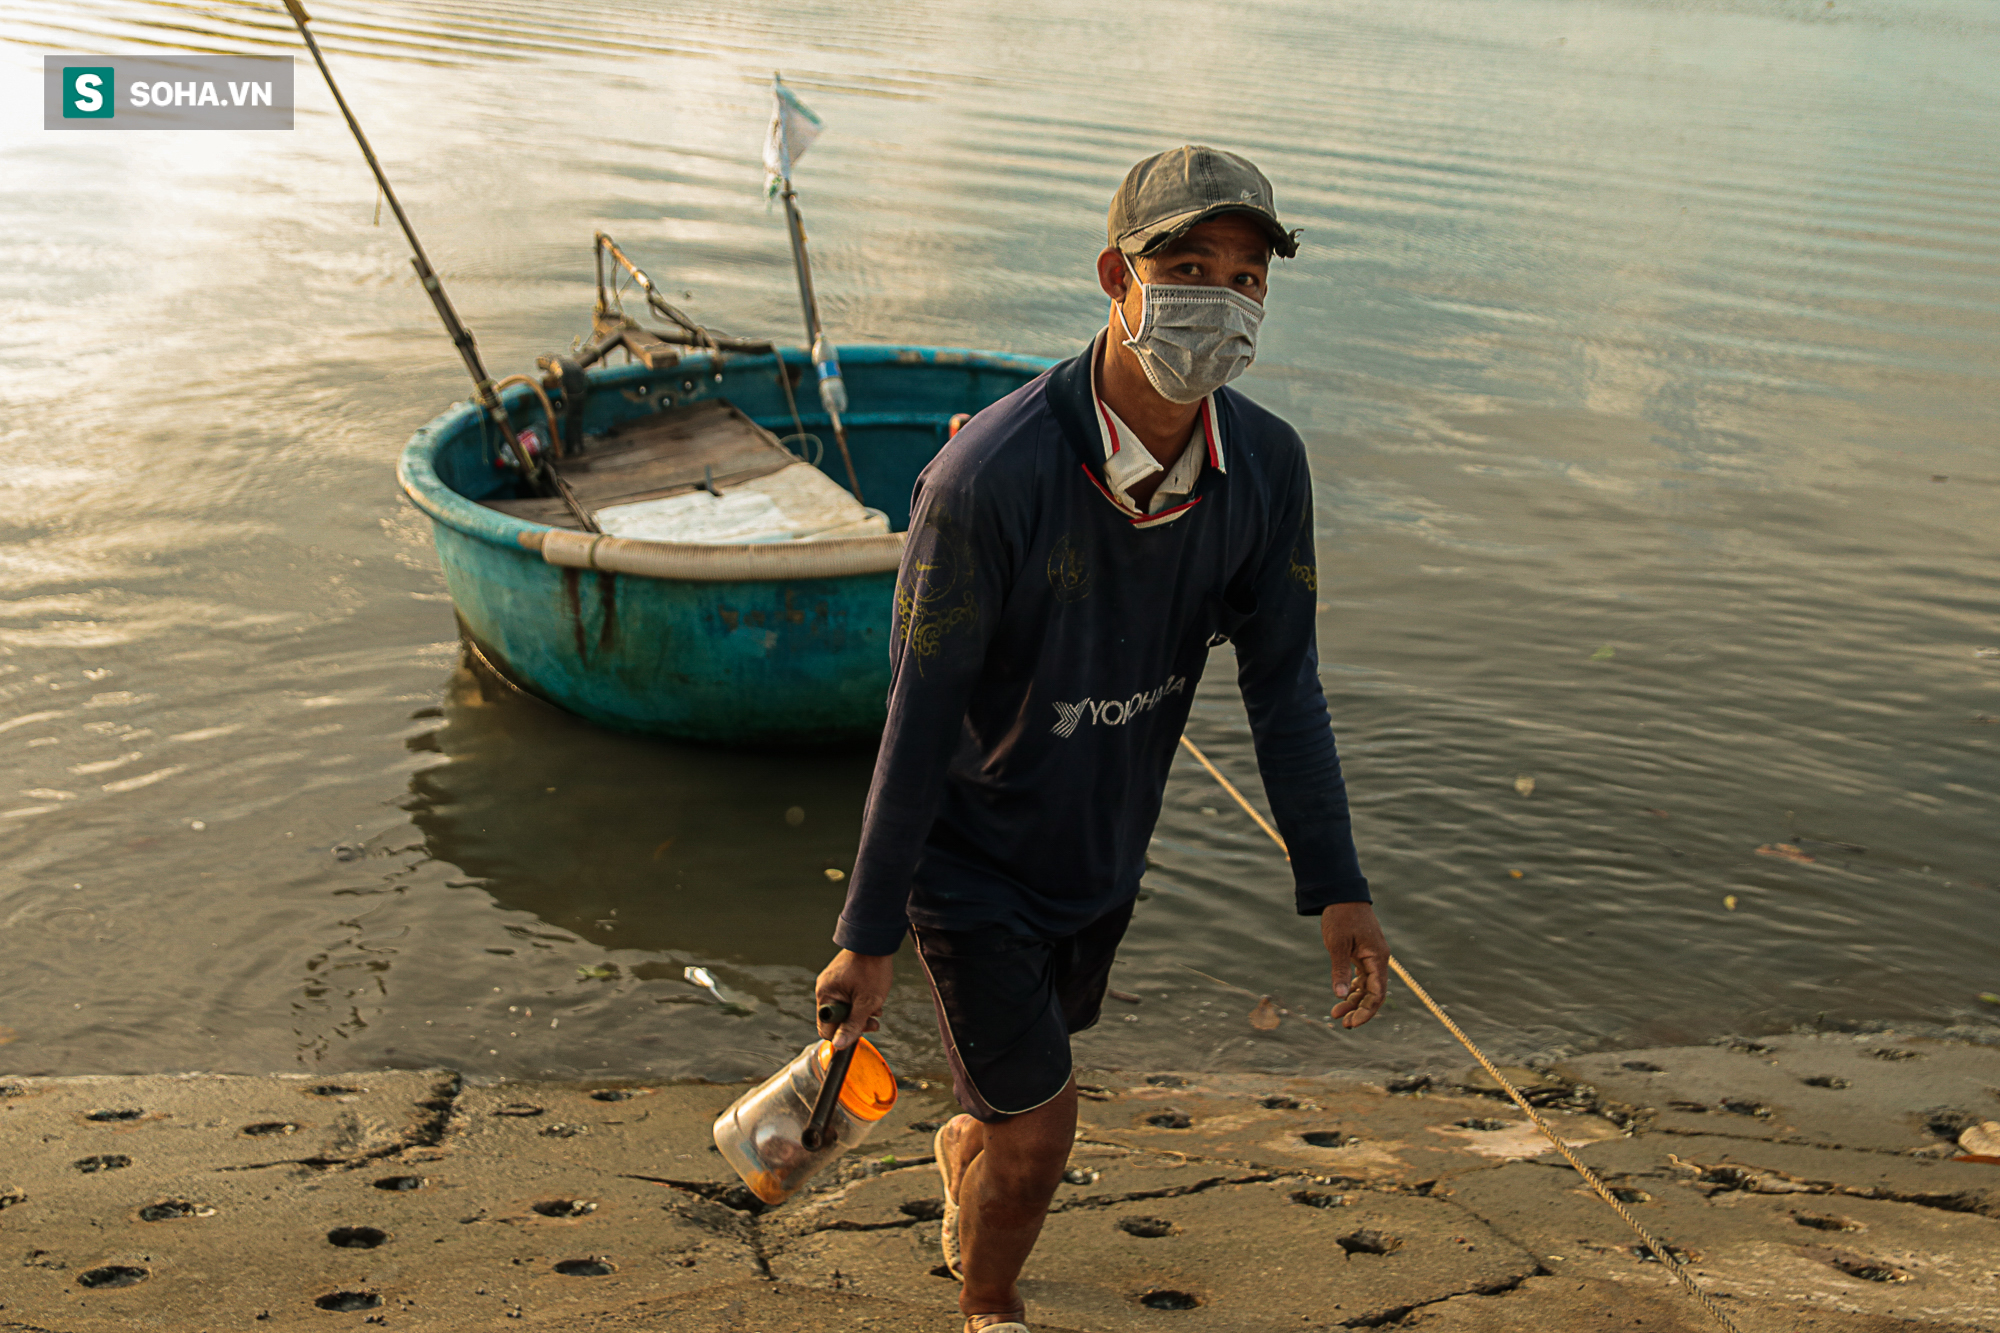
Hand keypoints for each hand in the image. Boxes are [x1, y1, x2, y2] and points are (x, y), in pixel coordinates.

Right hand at [814, 949, 893, 1049]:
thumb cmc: (872, 969)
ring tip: (877, 1006)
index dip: (844, 1033)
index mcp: (825, 996)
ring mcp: (832, 983)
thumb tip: (838, 1046)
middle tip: (874, 1020)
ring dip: (861, 1012)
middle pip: (837, 1019)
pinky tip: (874, 997)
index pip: (826, 1028)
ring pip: (845, 1009)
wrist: (876, 940)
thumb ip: (853, 1025)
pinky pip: (847, 997)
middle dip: (857, 1022)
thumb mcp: (866, 1002)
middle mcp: (824, 990)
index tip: (862, 1029)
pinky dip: (860, 1001)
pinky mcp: (841, 978)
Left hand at [1322, 902, 1388, 1028]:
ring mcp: (1371, 957)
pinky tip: (1342, 998)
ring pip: (1367, 987)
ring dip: (1354, 1001)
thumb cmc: (1340, 916)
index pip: (1377, 993)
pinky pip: (1362, 977)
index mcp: (1377, 957)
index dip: (1366, 1011)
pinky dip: (1352, 989)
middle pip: (1373, 993)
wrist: (1342, 893)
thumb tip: (1339, 996)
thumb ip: (1339, 970)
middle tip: (1342, 1023)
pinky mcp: (1363, 954)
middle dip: (1359, 1010)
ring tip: (1336, 1014)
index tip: (1352, 1023)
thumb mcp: (1337, 944)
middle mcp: (1378, 959)